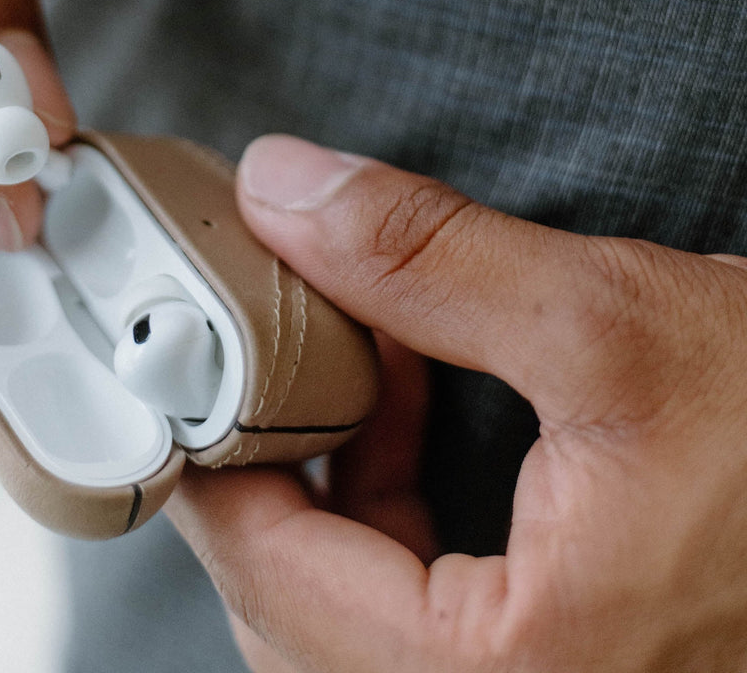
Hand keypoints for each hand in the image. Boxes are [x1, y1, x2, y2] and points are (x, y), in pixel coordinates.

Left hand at [168, 134, 746, 671]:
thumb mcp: (617, 327)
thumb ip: (428, 257)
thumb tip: (283, 189)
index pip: (266, 571)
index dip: (211, 450)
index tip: (194, 361)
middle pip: (289, 607)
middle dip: (269, 464)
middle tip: (278, 353)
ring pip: (342, 616)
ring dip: (325, 484)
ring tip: (361, 369)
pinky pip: (409, 620)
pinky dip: (383, 513)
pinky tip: (410, 416)